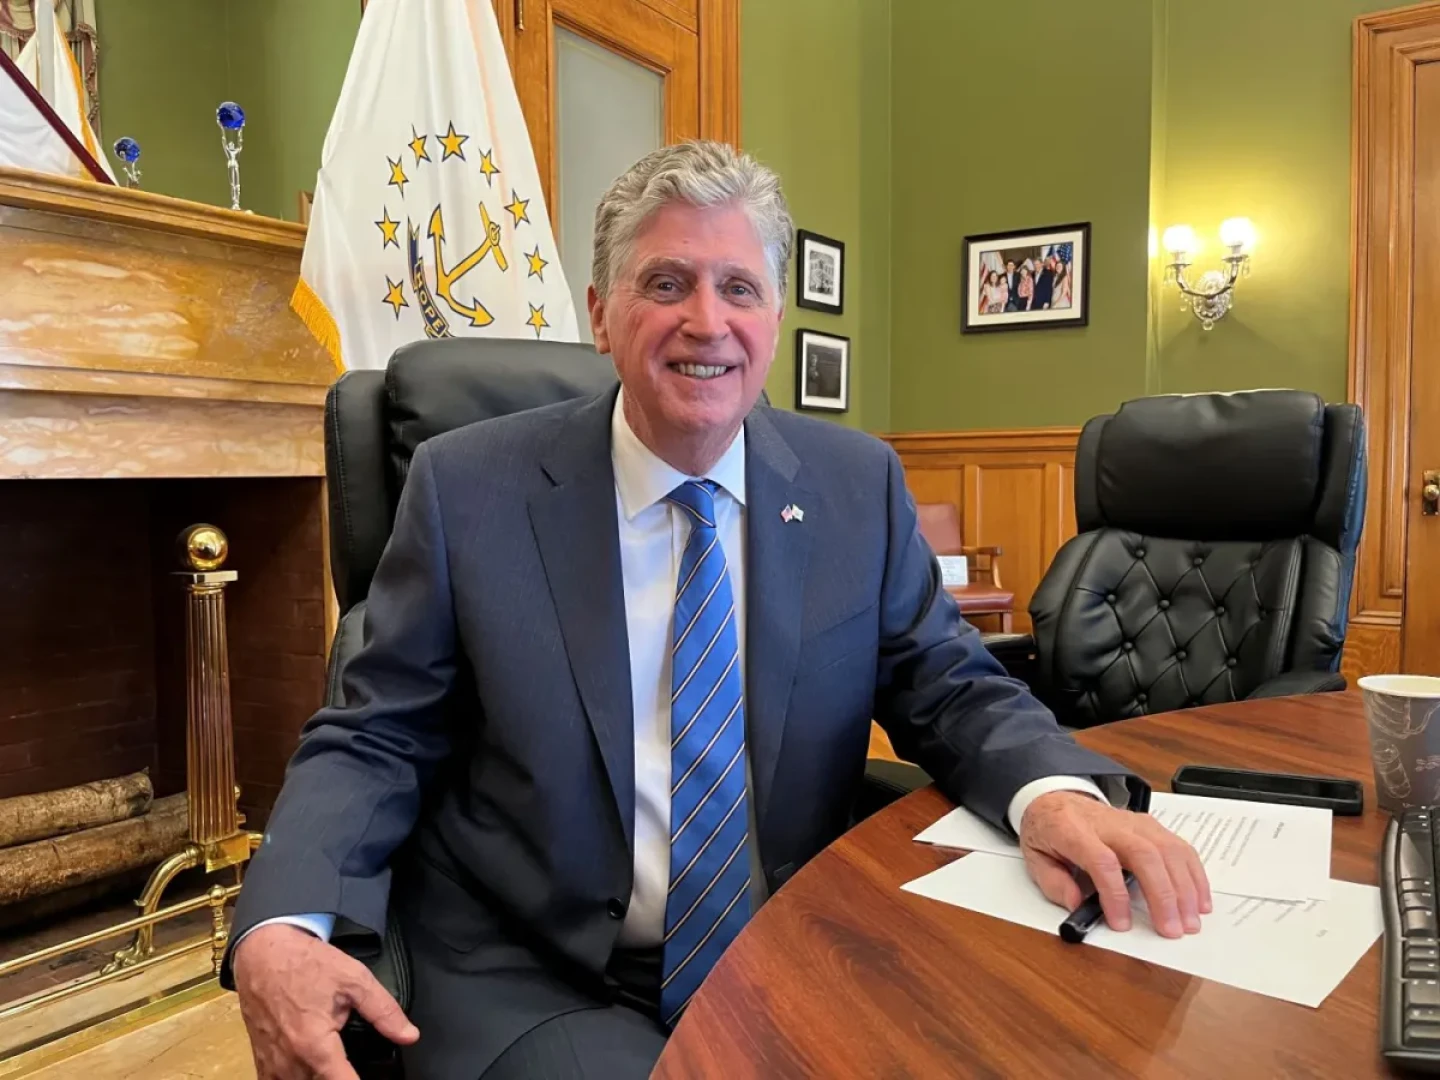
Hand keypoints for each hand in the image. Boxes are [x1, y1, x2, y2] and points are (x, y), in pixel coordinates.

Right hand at [234, 923, 418, 1079]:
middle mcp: (289, 1061)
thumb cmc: (306, 963)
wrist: (262, 952)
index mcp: (314, 1045)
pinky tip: (309, 1070)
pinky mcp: (261, 1058)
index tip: (375, 1077)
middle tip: (354, 1066)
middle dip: (340, 1078)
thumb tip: (409, 1035)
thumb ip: (383, 1011)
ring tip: (337, 1067)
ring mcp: (271, 1063)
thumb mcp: (354, 980)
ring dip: (318, 1078)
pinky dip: (294, 1078)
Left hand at [1018, 791, 1211, 937]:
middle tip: (1172, 930)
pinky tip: (1199, 901)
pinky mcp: (1151, 825)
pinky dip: (1194, 875)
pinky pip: (1179, 847)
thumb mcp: (1034, 858)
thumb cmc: (1048, 833)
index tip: (1121, 924)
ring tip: (1190, 922)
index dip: (1114, 894)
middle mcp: (1109, 823)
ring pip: (1168, 849)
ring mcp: (1134, 822)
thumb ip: (1055, 884)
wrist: (1056, 800)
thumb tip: (1078, 907)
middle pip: (1144, 854)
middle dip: (1163, 894)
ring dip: (1184, 888)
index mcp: (1073, 830)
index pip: (1102, 860)